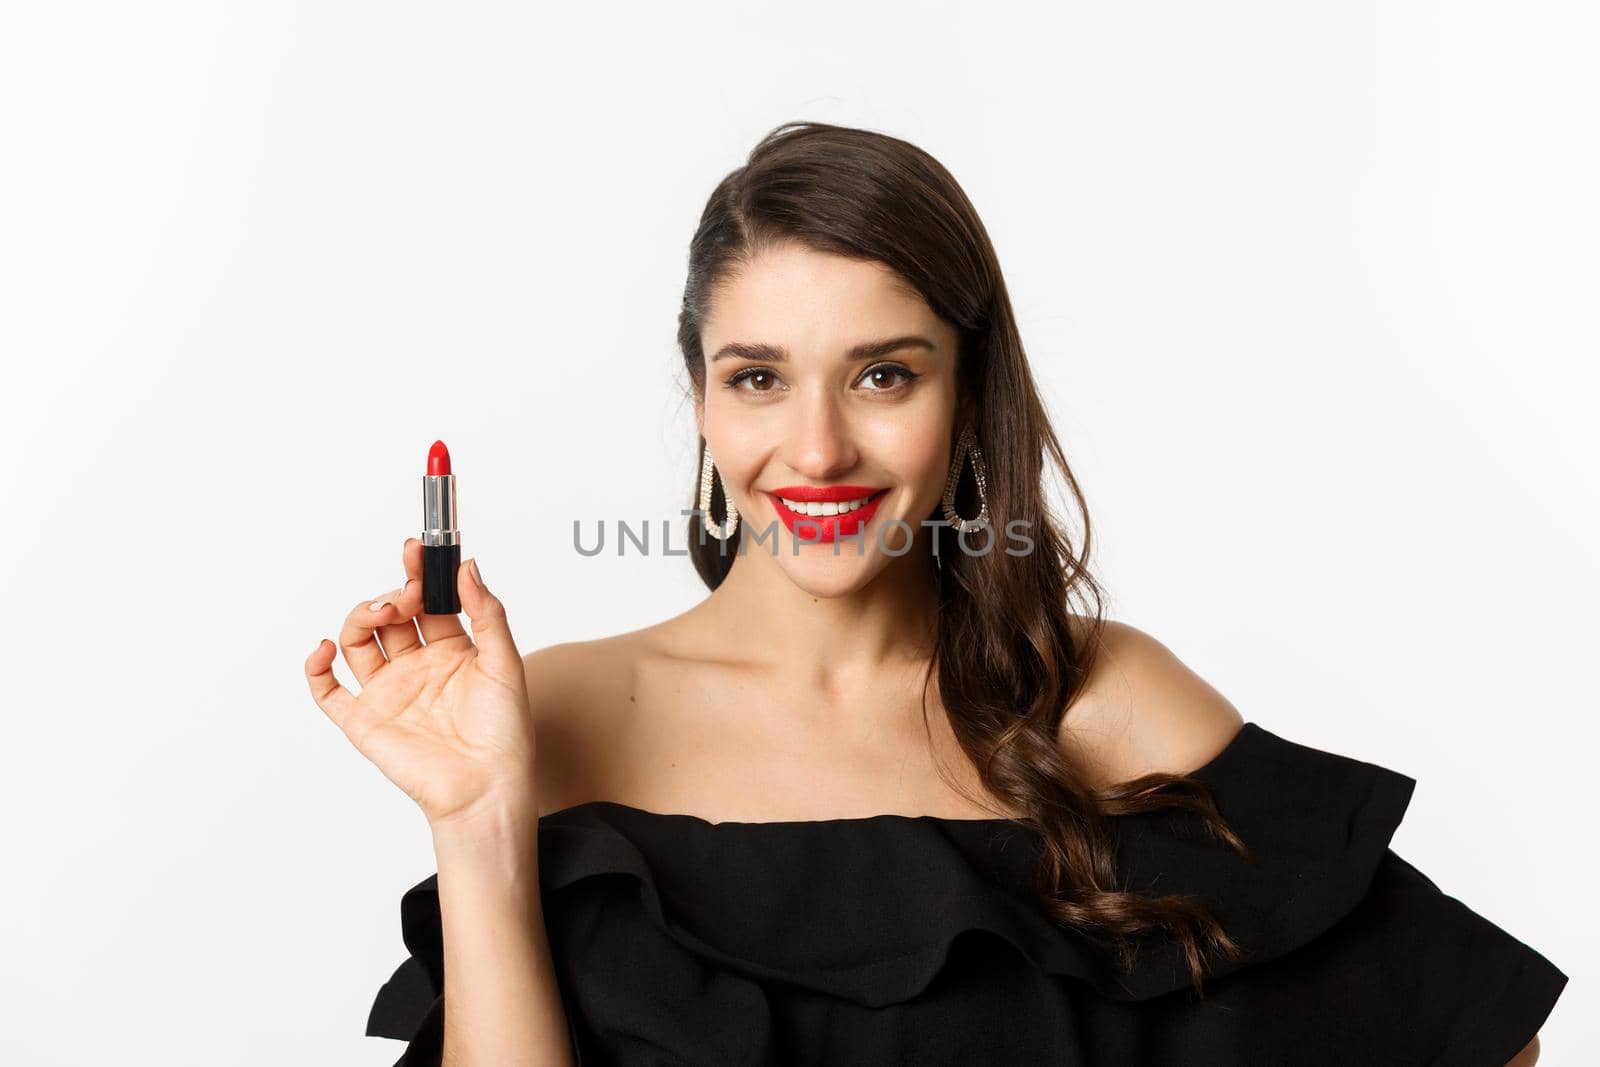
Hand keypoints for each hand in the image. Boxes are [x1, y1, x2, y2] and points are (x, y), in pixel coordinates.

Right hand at [304, 539, 536, 829]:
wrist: (487, 788)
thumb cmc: (504, 733)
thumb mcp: (505, 663)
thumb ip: (487, 613)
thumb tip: (468, 565)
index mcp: (451, 650)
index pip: (428, 601)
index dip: (420, 574)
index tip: (418, 550)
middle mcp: (415, 666)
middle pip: (390, 615)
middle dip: (394, 594)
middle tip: (410, 593)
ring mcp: (387, 692)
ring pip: (357, 641)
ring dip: (362, 617)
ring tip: (384, 613)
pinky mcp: (363, 721)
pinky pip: (327, 690)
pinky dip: (316, 667)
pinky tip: (324, 648)